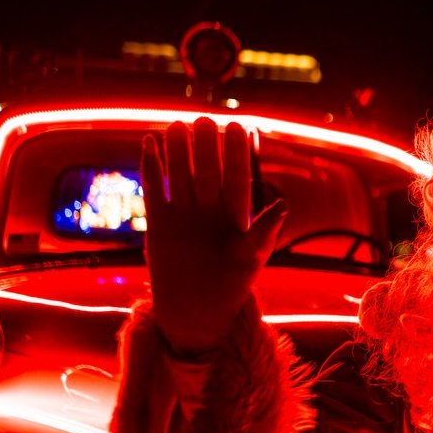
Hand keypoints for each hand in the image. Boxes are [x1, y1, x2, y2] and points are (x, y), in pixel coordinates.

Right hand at [139, 118, 287, 353]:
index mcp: (235, 215)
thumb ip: (263, 231)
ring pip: (181, 175)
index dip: (236, 153)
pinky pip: (155, 189)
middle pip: (207, 171)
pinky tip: (149, 142)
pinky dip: (152, 168)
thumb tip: (283, 205)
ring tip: (177, 126)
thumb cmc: (231, 286)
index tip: (237, 127)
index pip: (236, 177)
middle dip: (206, 147)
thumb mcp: (250, 259)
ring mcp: (184, 214)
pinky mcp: (160, 223)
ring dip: (179, 152)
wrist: (197, 312)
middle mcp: (210, 209)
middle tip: (204, 121)